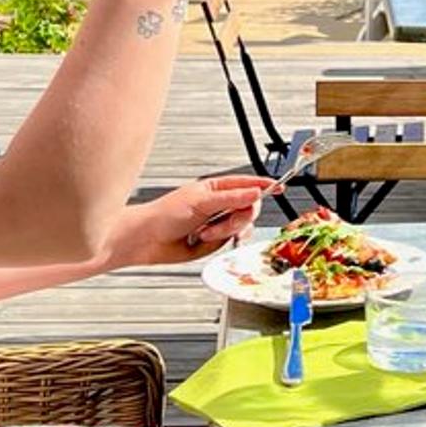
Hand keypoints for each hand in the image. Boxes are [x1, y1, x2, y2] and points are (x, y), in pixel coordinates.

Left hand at [97, 176, 279, 270]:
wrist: (147, 241)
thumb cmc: (164, 216)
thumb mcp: (201, 203)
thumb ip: (231, 198)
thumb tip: (254, 192)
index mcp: (215, 188)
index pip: (246, 184)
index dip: (263, 185)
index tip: (278, 187)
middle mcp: (218, 204)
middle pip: (248, 208)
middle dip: (237, 218)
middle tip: (224, 222)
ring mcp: (217, 222)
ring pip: (241, 226)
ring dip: (225, 231)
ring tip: (204, 233)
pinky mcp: (214, 240)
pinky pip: (231, 241)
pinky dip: (222, 242)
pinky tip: (204, 240)